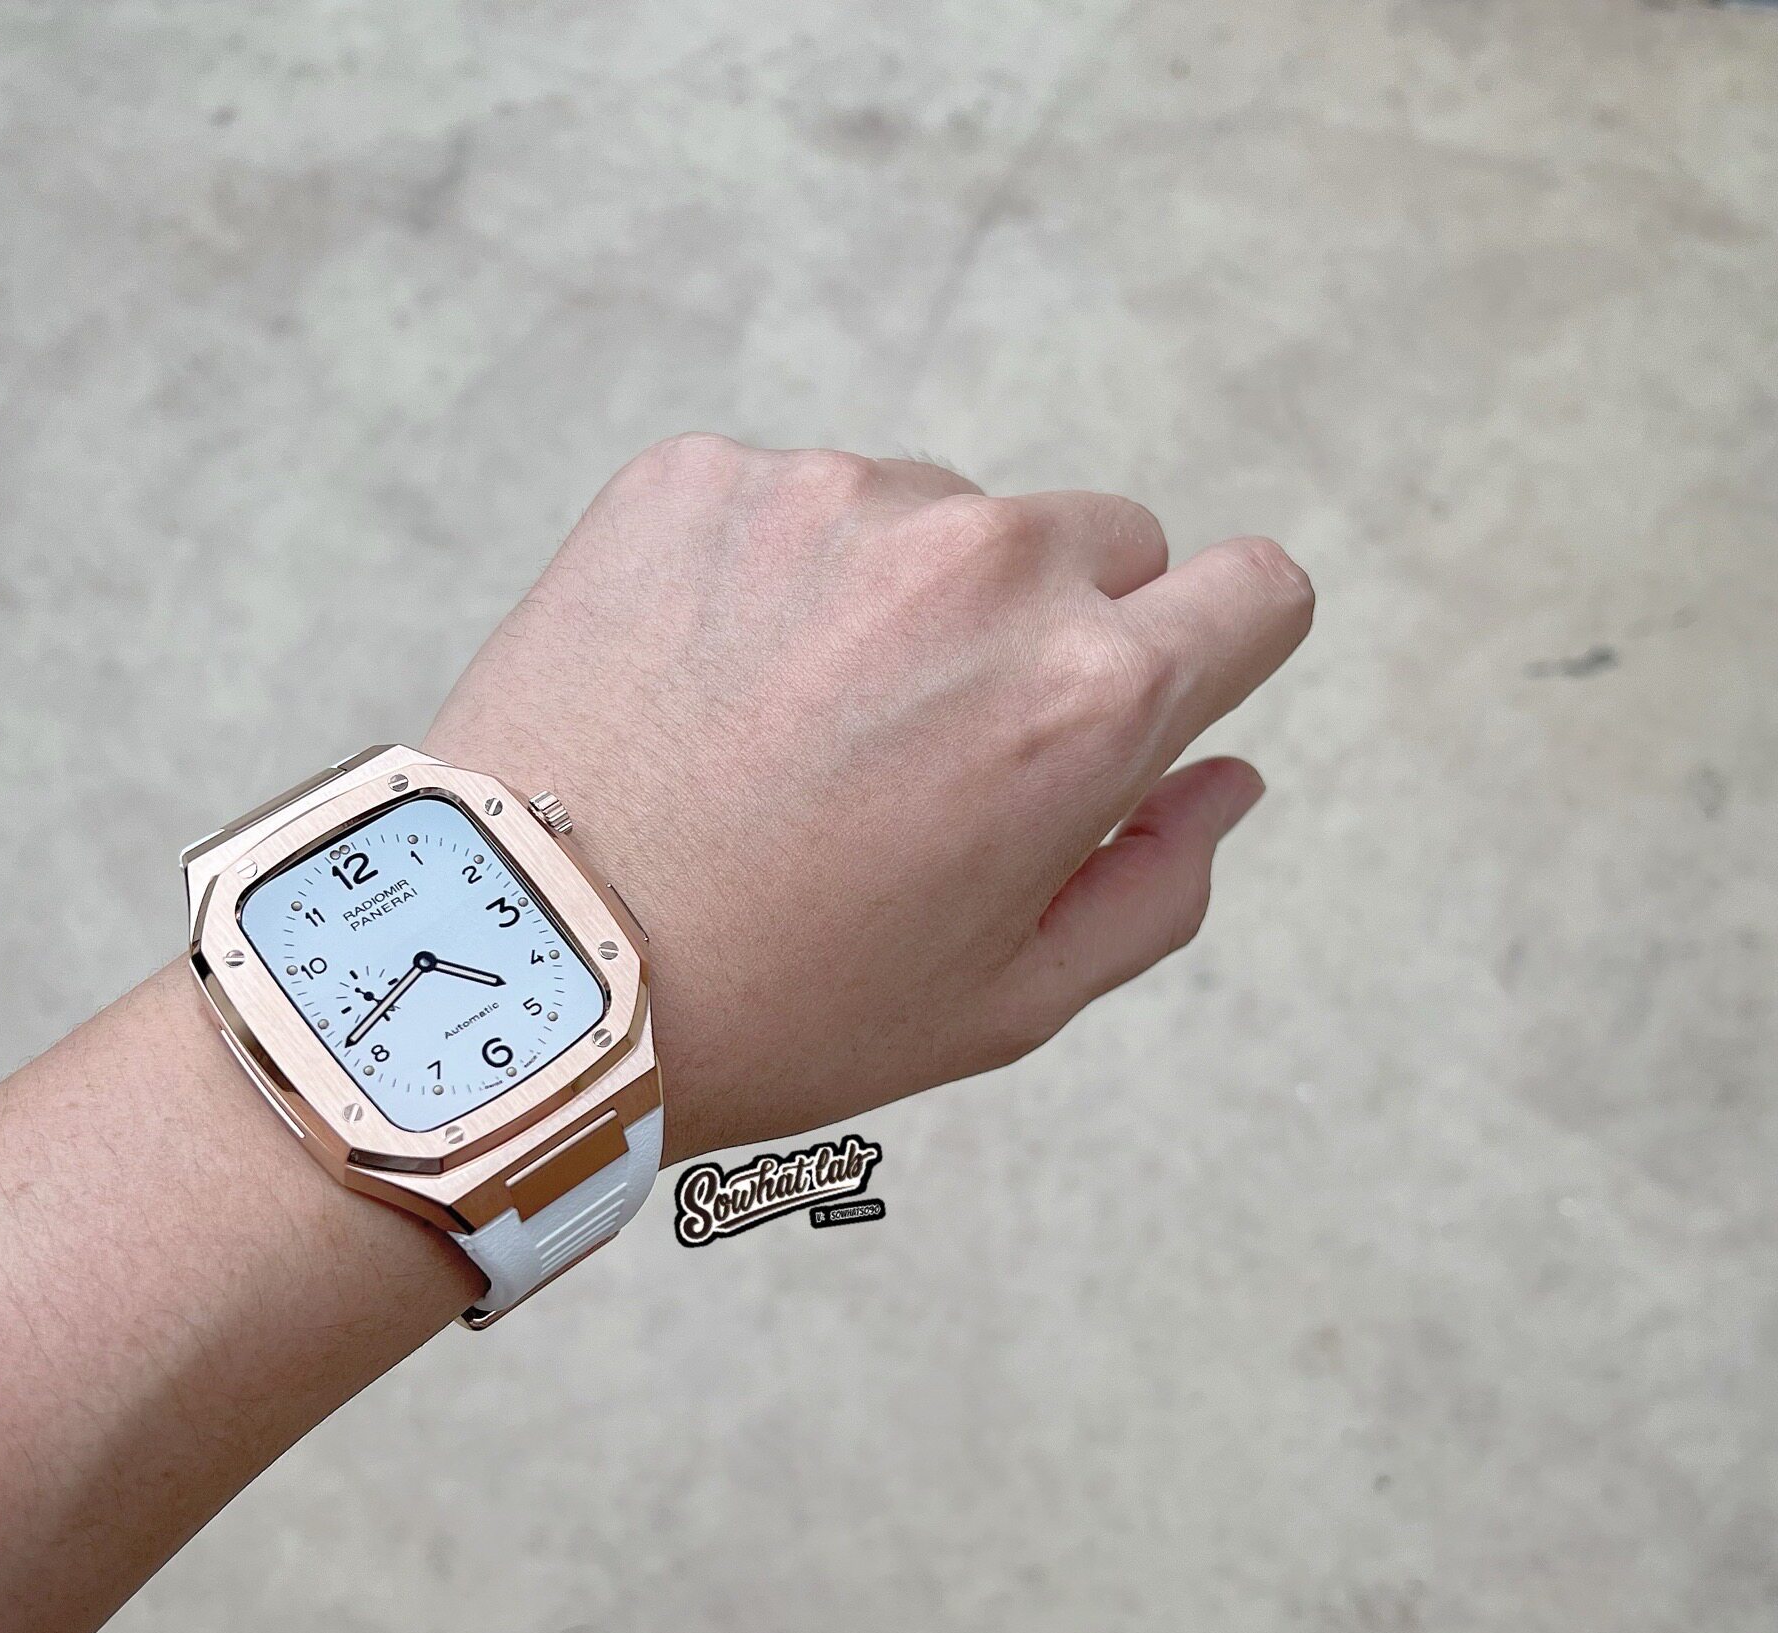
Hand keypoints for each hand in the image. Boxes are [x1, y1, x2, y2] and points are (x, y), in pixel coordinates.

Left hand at [427, 435, 1312, 1162]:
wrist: (521, 965)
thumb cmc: (778, 1010)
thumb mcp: (1005, 1002)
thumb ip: (1158, 882)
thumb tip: (1227, 773)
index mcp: (1087, 697)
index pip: (1257, 592)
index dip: (1215, 653)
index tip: (1142, 703)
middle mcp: (982, 563)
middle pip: (1103, 545)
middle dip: (1052, 636)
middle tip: (928, 757)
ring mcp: (835, 500)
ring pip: (944, 520)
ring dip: (907, 604)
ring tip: (788, 738)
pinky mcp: (703, 477)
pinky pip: (803, 502)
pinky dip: (780, 577)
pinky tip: (705, 689)